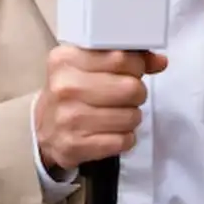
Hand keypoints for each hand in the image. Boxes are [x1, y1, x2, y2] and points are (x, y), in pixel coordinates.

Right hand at [34, 46, 168, 171]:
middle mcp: (65, 87)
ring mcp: (69, 118)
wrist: (44, 129)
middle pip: (131, 88)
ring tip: (117, 114)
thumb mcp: (88, 65)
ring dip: (132, 117)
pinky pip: (123, 141)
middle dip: (137, 92)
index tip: (133, 70)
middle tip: (126, 96)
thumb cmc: (71, 92)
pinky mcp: (75, 146)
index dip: (137, 65)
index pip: (121, 57)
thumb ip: (124, 58)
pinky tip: (112, 133)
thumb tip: (160, 61)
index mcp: (66, 59)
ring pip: (131, 116)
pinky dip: (125, 138)